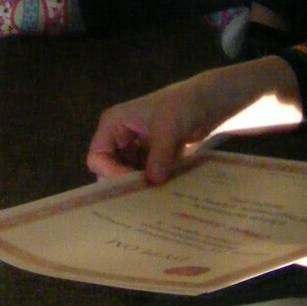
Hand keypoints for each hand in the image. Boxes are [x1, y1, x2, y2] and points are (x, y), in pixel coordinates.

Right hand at [86, 57, 301, 184]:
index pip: (98, 157)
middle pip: (109, 171)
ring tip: (155, 202)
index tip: (135, 186)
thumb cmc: (182, 105)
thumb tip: (152, 182)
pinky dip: (152, 186)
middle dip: (124, 185)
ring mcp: (134, 149)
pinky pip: (143, 177)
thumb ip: (159, 154)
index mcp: (113, 124)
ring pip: (127, 177)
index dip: (110, 174)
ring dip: (140, 188)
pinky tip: (164, 195)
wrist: (208, 103)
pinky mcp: (150, 158)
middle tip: (144, 201)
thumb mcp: (168, 126)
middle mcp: (119, 137)